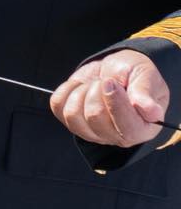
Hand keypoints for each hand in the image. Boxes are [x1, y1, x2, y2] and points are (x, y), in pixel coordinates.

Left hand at [51, 50, 171, 147]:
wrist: (117, 71)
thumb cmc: (135, 75)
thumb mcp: (146, 76)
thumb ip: (145, 93)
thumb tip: (151, 112)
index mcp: (143, 129)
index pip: (127, 128)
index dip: (115, 104)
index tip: (111, 82)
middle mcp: (118, 136)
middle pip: (94, 118)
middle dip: (96, 91)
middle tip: (106, 80)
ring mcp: (93, 132)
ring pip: (72, 115)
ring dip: (80, 91)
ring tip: (94, 83)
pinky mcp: (73, 122)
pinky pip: (57, 107)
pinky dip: (66, 90)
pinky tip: (82, 85)